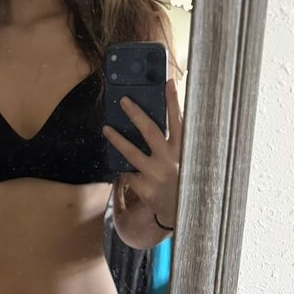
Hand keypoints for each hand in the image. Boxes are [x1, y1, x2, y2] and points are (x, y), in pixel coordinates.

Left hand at [102, 79, 181, 226]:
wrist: (184, 211)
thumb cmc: (185, 179)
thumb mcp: (188, 159)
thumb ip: (178, 141)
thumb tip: (167, 119)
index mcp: (183, 149)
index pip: (178, 120)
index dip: (173, 101)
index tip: (168, 82)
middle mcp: (169, 159)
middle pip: (150, 131)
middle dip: (136, 114)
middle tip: (124, 101)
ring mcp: (155, 173)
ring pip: (131, 152)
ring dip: (117, 139)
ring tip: (106, 128)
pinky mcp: (144, 188)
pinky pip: (128, 173)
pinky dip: (125, 169)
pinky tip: (120, 165)